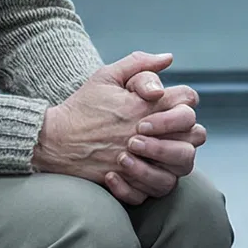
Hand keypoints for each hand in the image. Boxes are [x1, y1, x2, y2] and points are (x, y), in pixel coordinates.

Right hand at [34, 52, 194, 203]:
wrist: (53, 140)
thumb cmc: (81, 108)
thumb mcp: (106, 76)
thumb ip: (139, 64)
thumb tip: (168, 58)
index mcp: (146, 105)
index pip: (188, 99)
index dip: (184, 100)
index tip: (168, 104)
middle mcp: (148, 134)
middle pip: (195, 134)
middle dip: (187, 130)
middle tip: (170, 130)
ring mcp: (141, 159)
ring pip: (182, 166)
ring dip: (175, 158)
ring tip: (159, 152)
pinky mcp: (129, 181)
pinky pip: (157, 189)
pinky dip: (153, 182)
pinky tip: (142, 170)